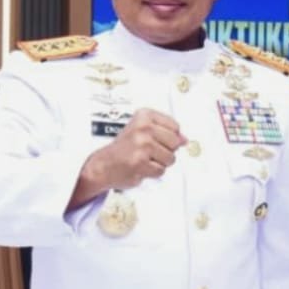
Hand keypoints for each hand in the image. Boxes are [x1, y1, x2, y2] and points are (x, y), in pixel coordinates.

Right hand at [71, 109, 186, 205]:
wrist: (103, 165)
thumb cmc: (123, 148)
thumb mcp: (142, 131)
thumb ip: (165, 132)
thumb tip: (185, 139)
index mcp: (144, 116)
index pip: (175, 126)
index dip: (171, 137)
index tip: (159, 140)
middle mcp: (143, 128)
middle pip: (175, 142)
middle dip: (166, 151)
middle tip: (151, 152)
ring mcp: (142, 145)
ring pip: (170, 158)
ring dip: (160, 163)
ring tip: (145, 159)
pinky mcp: (141, 162)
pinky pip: (161, 170)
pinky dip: (153, 172)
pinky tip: (142, 167)